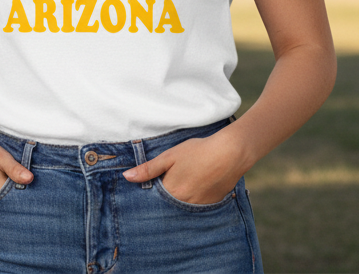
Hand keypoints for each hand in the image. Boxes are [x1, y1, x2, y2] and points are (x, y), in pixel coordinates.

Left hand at [123, 131, 248, 204]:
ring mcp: (200, 206)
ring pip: (182, 206)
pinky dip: (193, 198)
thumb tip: (127, 177)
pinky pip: (197, 206)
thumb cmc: (198, 152)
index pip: (154, 199)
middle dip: (164, 196)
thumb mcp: (169, 156)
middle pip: (168, 203)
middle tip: (169, 181)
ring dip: (179, 198)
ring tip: (183, 182)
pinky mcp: (212, 204)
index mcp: (172, 192)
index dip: (151, 191)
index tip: (149, 184)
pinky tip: (196, 185)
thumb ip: (148, 169)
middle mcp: (185, 204)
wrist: (230, 153)